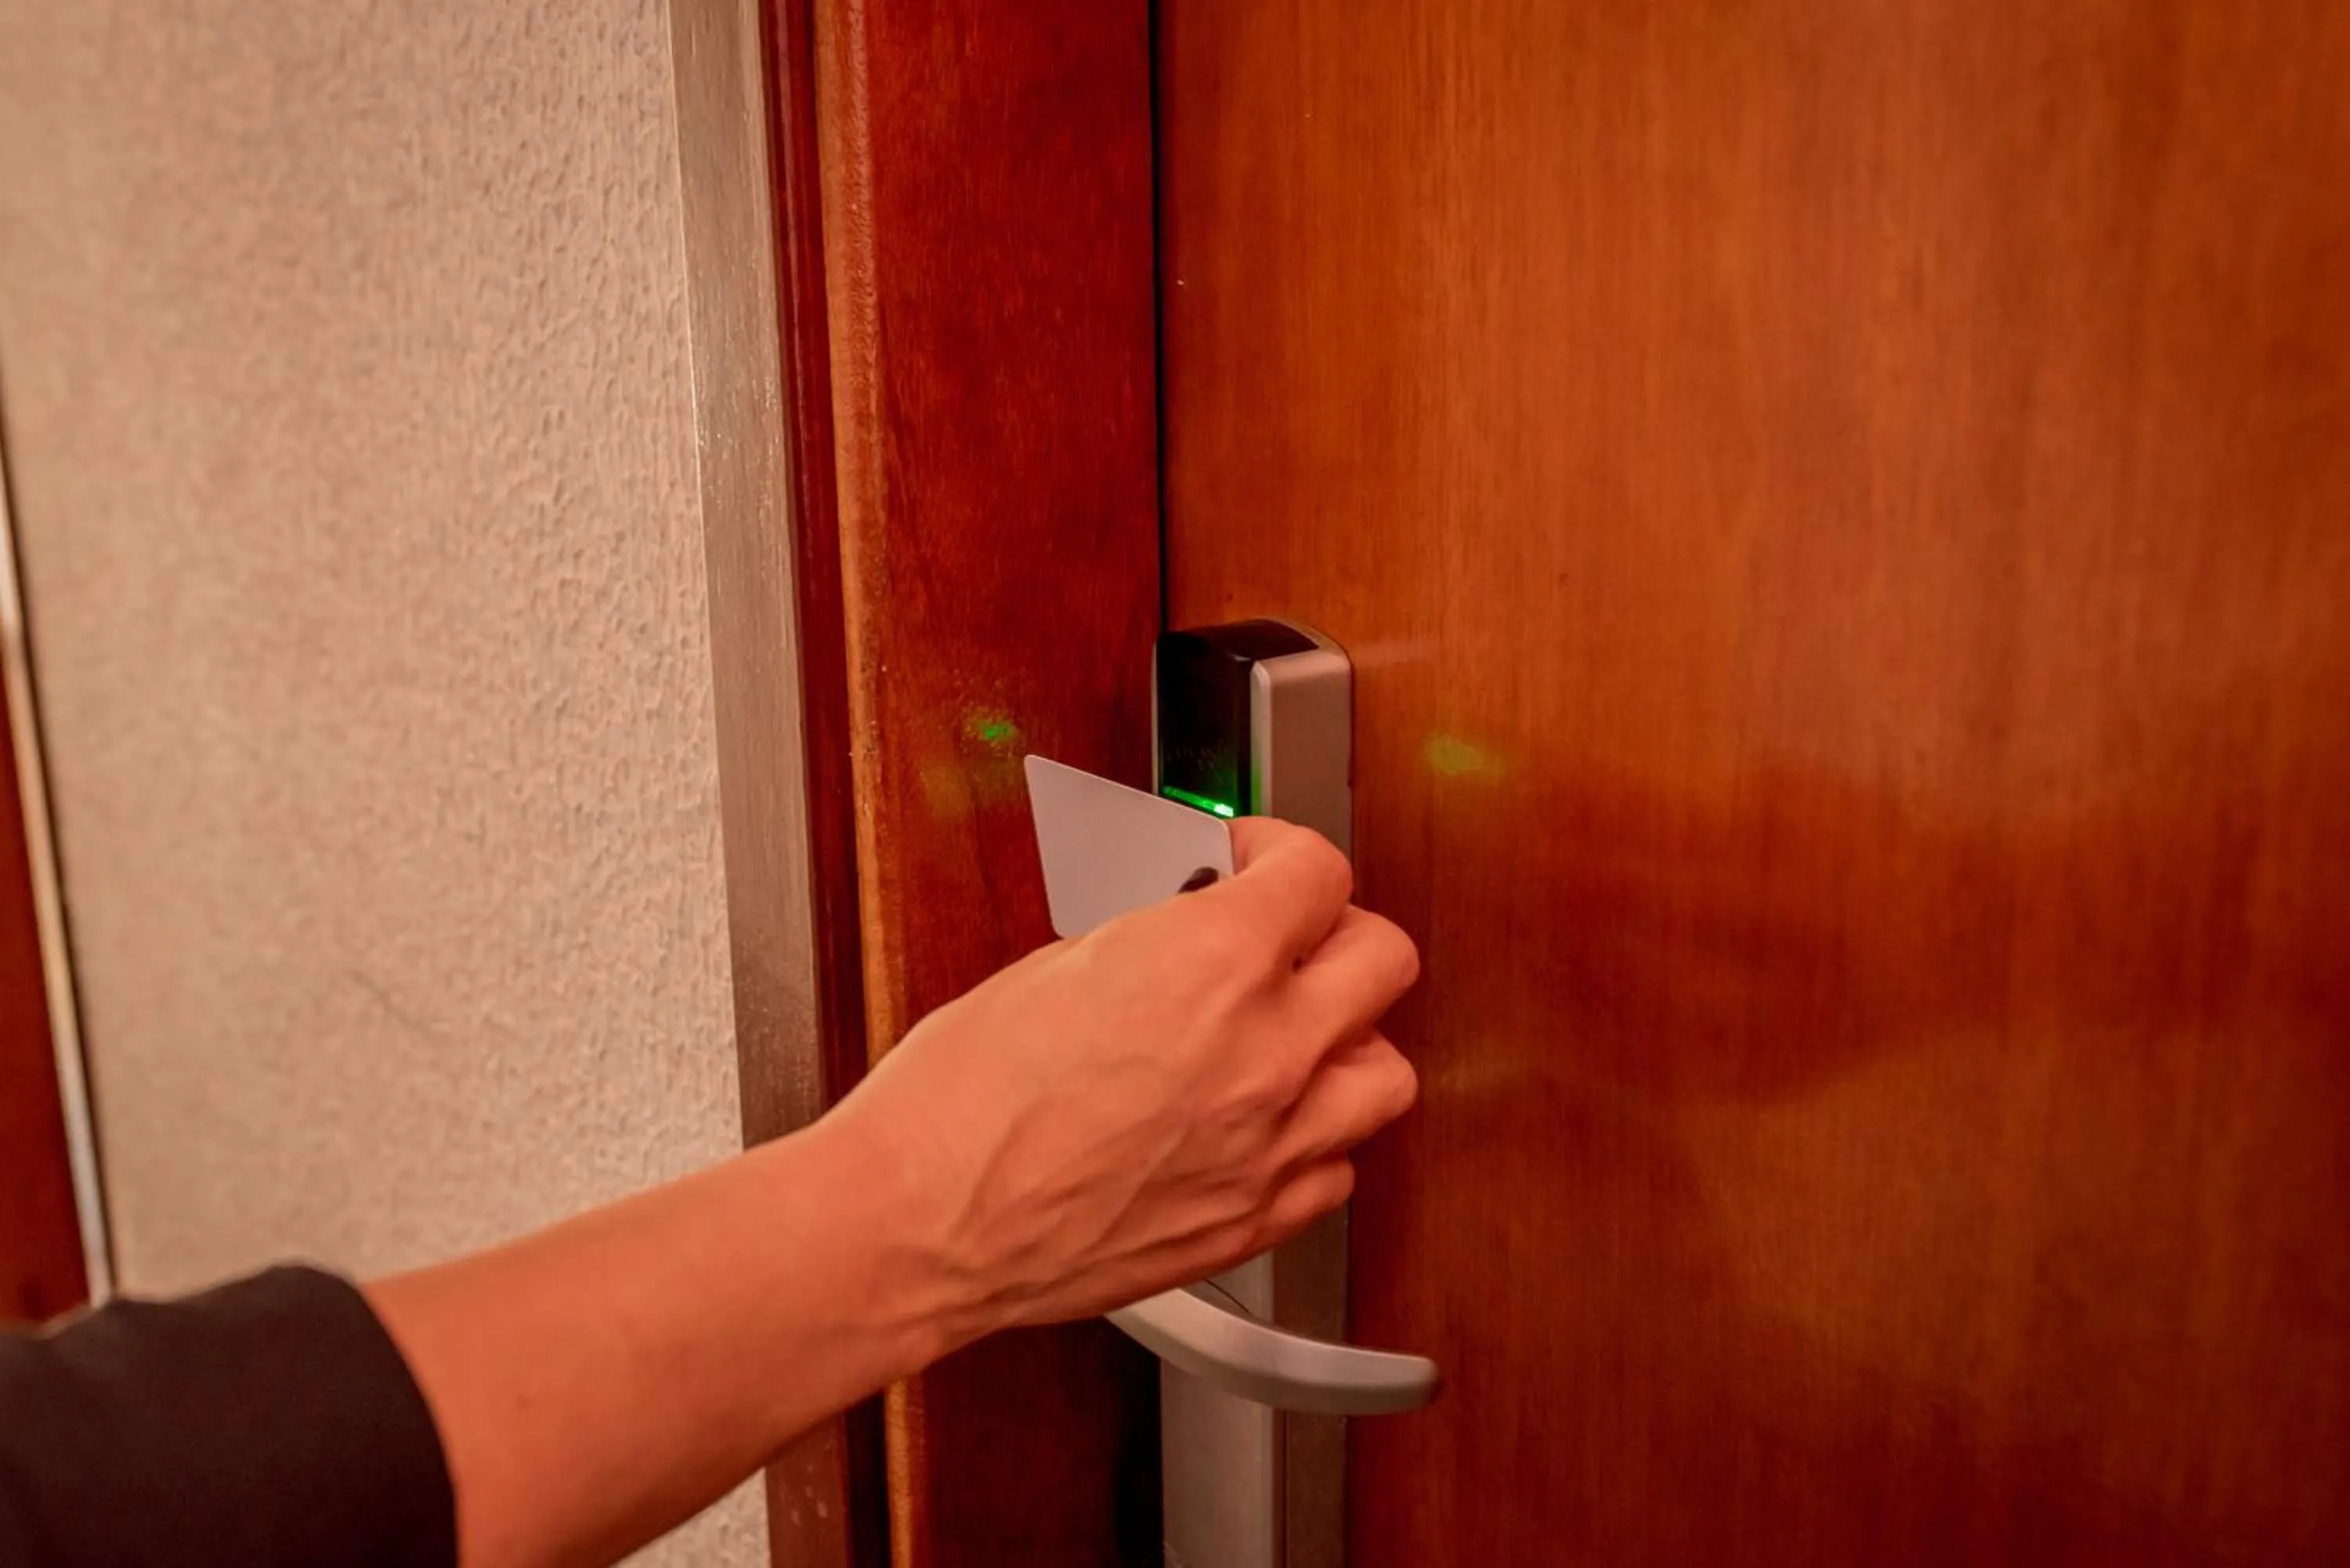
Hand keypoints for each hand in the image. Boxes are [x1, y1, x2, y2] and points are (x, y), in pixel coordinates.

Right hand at [829, 818, 1420, 1339]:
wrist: (922, 1222)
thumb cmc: (958, 1100)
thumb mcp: (1056, 964)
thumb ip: (1155, 939)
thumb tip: (1187, 922)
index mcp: (1214, 961)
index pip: (1319, 871)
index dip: (1281, 852)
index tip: (1254, 863)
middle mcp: (1266, 1049)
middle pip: (1385, 958)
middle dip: (1337, 933)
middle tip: (1289, 939)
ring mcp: (1272, 1144)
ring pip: (1386, 1074)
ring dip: (1349, 1044)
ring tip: (1297, 1037)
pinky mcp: (1254, 1222)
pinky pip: (1337, 1170)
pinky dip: (1314, 1143)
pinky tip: (1265, 1127)